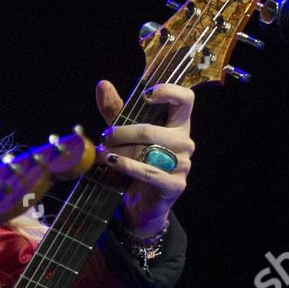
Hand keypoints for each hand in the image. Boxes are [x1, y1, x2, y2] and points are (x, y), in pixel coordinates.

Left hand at [96, 79, 193, 237]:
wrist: (141, 203)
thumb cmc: (135, 162)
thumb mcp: (124, 134)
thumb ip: (114, 110)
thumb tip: (103, 84)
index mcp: (179, 125)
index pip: (186, 99)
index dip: (169, 92)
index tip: (145, 95)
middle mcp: (185, 143)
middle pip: (151, 130)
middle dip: (122, 133)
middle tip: (105, 137)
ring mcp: (183, 165)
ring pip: (146, 151)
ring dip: (120, 151)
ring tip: (104, 153)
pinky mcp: (175, 185)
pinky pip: (147, 171)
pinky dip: (126, 165)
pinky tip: (112, 162)